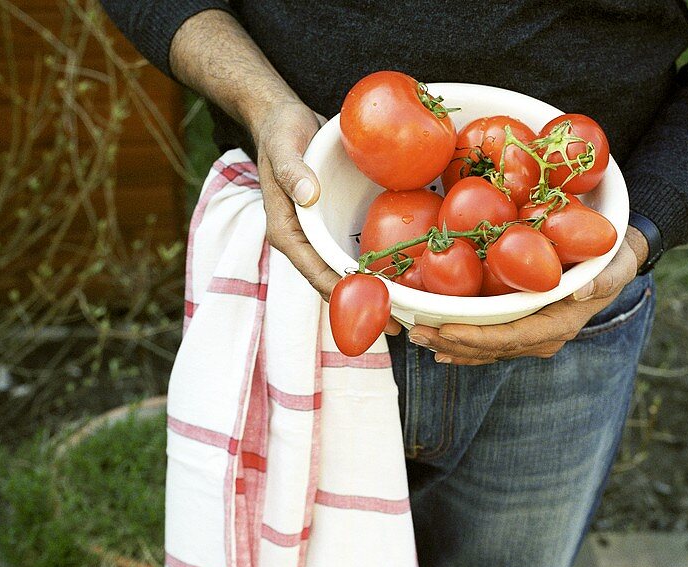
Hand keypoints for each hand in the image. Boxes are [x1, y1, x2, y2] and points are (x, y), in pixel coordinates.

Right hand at [250, 99, 401, 332]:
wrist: (284, 121)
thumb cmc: (280, 132)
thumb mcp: (283, 144)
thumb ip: (292, 170)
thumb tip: (308, 196)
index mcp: (287, 232)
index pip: (314, 272)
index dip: (342, 292)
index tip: (370, 305)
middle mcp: (303, 243)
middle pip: (332, 284)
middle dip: (362, 306)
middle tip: (398, 324)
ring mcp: (319, 238)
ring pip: (345, 275)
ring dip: (373, 294)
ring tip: (406, 313)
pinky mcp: (334, 228)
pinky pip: (354, 254)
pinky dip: (376, 268)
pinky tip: (404, 277)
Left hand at [406, 228, 648, 365]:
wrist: (614, 262)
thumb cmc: (613, 258)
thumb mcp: (616, 264)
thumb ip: (605, 279)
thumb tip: (581, 292)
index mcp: (559, 326)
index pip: (512, 338)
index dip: (477, 338)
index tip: (447, 330)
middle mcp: (542, 339)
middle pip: (491, 348)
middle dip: (452, 344)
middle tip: (418, 334)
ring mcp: (530, 337)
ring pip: (485, 350)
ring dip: (450, 345)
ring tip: (419, 337)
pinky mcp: (521, 328)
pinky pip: (489, 343)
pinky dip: (463, 344)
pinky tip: (439, 343)